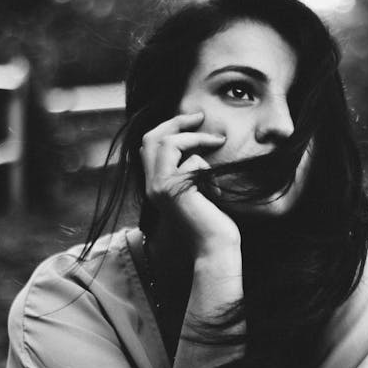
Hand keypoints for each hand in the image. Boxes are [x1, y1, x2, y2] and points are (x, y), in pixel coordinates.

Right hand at [140, 112, 240, 256]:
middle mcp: (152, 186)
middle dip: (177, 122)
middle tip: (200, 116)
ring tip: (218, 142)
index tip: (193, 121)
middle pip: (152, 138)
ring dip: (196, 138)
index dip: (168, 128)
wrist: (214, 250)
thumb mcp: (198, 192)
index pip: (149, 146)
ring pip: (168, 144)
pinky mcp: (175, 192)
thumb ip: (189, 173)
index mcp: (156, 185)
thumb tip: (198, 148)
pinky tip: (217, 193)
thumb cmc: (213, 224)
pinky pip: (192, 162)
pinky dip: (210, 171)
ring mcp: (160, 188)